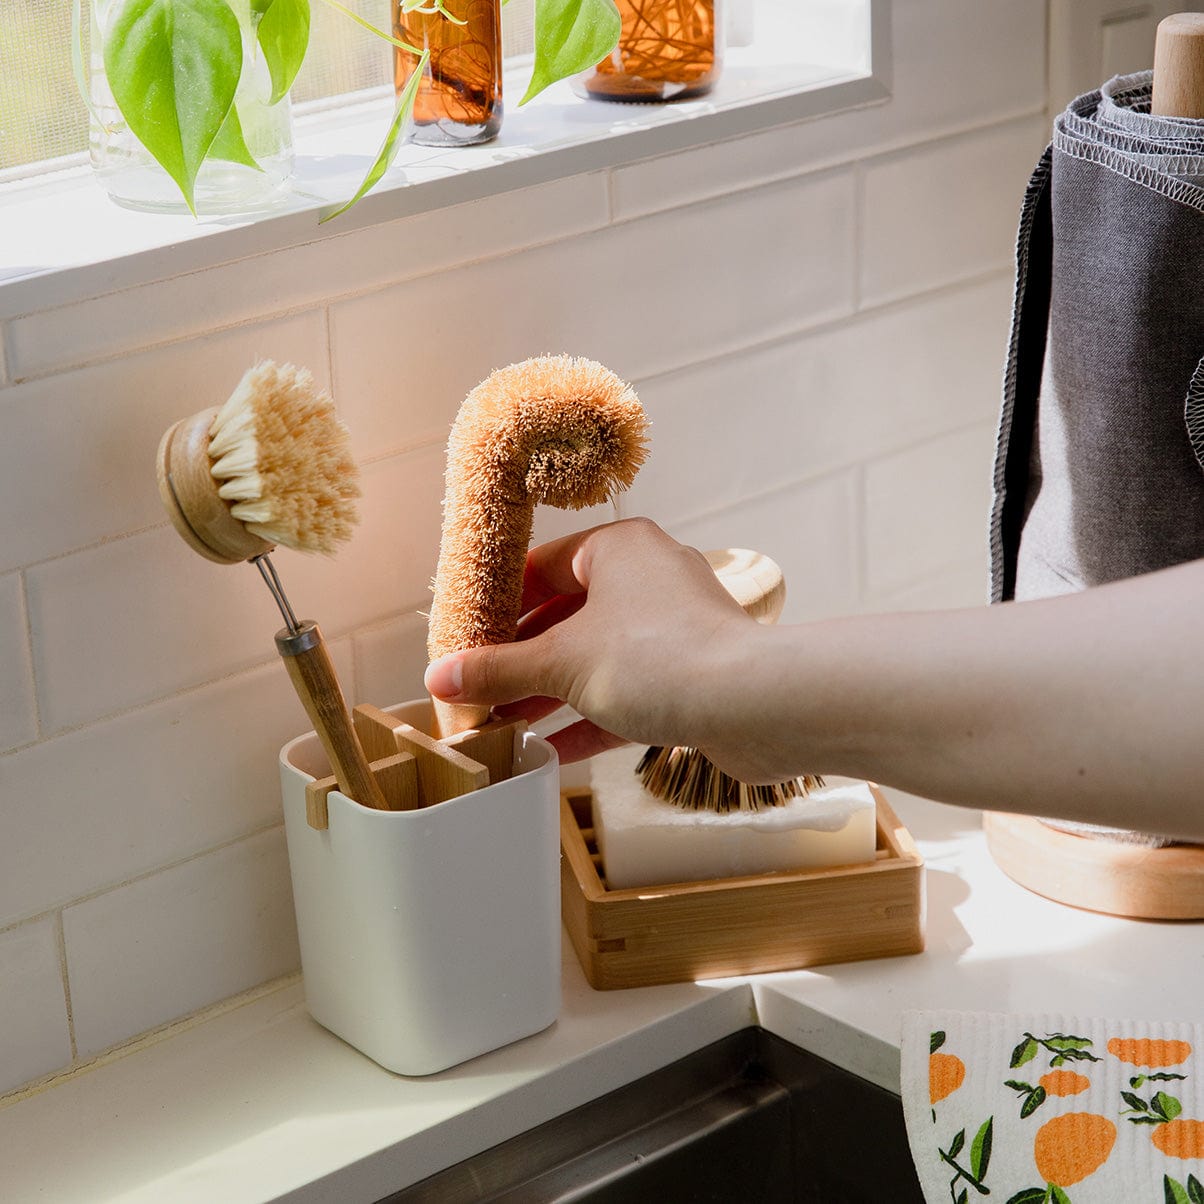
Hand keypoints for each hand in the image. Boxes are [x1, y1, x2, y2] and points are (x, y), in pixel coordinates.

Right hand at [424, 518, 760, 764]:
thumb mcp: (560, 663)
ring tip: (501, 724)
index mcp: (619, 549)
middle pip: (566, 616)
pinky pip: (626, 693)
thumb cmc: (663, 659)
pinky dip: (587, 718)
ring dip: (549, 693)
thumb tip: (440, 678)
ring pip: (595, 659)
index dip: (500, 604)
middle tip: (476, 688)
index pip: (543, 567)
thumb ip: (497, 671)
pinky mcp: (691, 676)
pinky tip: (547, 750)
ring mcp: (673, 629)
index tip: (465, 636)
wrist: (755, 707)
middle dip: (520, 659)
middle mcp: (649, 579)